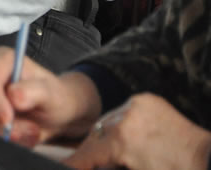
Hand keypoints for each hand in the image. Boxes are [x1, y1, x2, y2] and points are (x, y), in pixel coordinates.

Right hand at [0, 48, 100, 145]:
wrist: (52, 113)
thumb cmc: (54, 98)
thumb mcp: (53, 95)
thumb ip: (36, 92)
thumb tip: (14, 95)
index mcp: (2, 59)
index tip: (7, 122)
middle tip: (26, 134)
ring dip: (0, 132)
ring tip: (29, 134)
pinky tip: (19, 136)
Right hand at [64, 93, 210, 169]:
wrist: (209, 160)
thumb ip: (108, 166)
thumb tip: (91, 164)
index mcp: (122, 141)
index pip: (88, 152)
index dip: (76, 163)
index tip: (67, 166)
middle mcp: (125, 117)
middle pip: (95, 135)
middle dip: (91, 151)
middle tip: (87, 162)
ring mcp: (136, 105)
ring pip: (107, 121)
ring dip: (105, 137)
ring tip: (108, 153)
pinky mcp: (147, 100)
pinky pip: (124, 112)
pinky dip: (122, 124)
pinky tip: (127, 138)